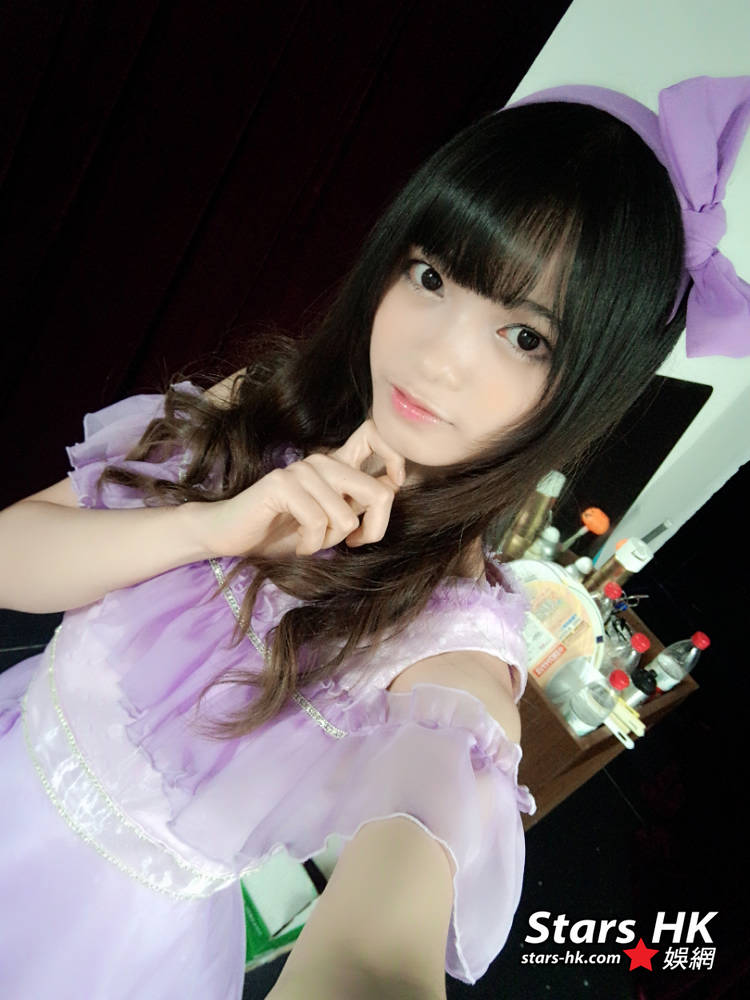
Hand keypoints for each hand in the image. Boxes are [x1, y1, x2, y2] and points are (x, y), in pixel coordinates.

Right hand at [190, 419, 406, 558]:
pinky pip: (317, 522)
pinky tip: (297, 544)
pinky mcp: (282, 484)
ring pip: (346, 517)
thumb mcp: (330, 522)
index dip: (397, 460)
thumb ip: (358, 504)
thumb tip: (394, 488)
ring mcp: (302, 470)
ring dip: (330, 541)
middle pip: (378, 492)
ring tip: (310, 541)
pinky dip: (309, 544)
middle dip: (373, 530)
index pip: (376, 435)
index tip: (394, 489)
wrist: (231, 536)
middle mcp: (322, 462)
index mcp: (337, 465)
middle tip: (354, 543)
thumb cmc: (282, 532)